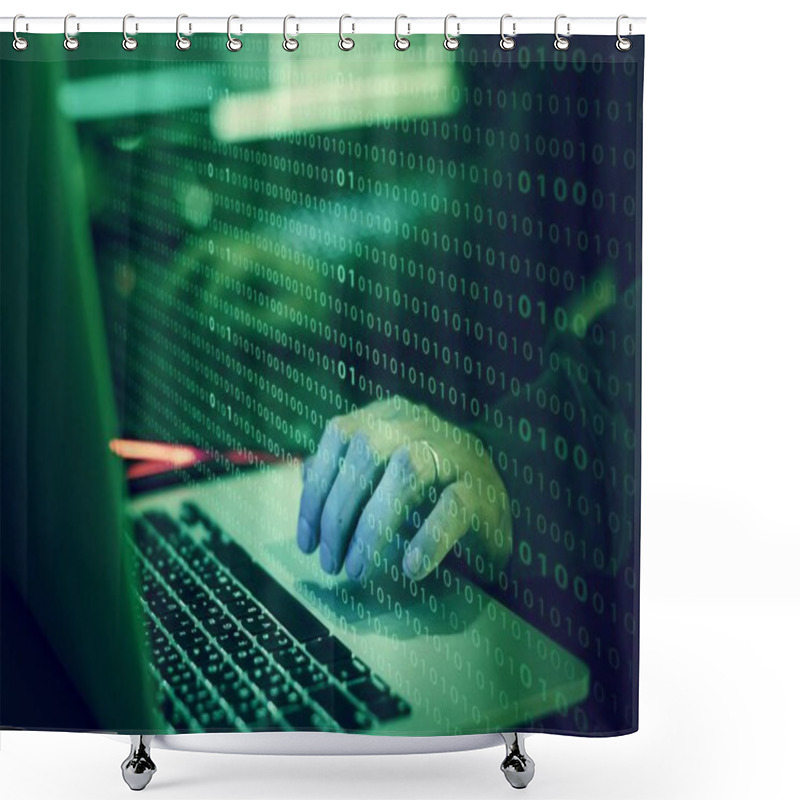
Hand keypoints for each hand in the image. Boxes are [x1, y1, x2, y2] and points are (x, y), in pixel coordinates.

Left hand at [296, 397, 512, 582]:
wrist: (499, 500)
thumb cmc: (430, 490)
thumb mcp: (384, 474)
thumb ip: (347, 473)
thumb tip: (304, 480)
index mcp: (389, 416)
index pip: (340, 435)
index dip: (316, 489)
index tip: (307, 540)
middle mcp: (419, 424)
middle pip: (367, 451)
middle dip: (339, 512)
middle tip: (331, 562)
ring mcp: (454, 453)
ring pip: (407, 472)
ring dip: (374, 526)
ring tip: (358, 570)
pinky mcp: (482, 489)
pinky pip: (453, 507)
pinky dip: (428, 538)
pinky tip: (410, 568)